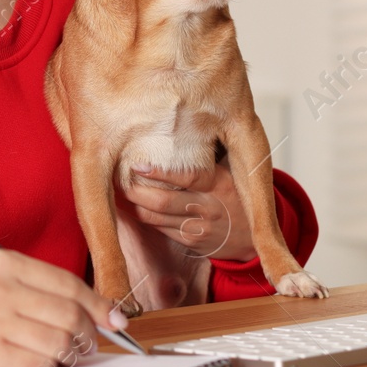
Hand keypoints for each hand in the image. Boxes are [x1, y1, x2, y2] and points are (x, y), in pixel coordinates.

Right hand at [0, 250, 125, 366]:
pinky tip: (35, 364)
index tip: (115, 320)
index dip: (100, 306)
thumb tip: (87, 309)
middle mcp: (1, 287)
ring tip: (58, 356)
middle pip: (70, 316)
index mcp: (4, 262)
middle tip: (83, 344)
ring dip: (67, 355)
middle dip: (86, 335)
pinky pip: (37, 365)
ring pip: (58, 343)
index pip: (70, 285)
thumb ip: (30, 287)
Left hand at [119, 156, 257, 260]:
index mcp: (219, 184)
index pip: (187, 177)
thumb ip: (207, 154)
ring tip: (115, 191)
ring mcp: (198, 228)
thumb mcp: (230, 172)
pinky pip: (158, 228)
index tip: (137, 164)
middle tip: (116, 178)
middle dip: (135, 191)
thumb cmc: (234, 195)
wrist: (251, 238)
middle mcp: (208, 207)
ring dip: (132, 205)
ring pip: (155, 218)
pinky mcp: (190, 241)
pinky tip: (127, 206)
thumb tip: (179, 124)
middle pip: (163, 202)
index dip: (159, 172)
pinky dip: (141, 217)